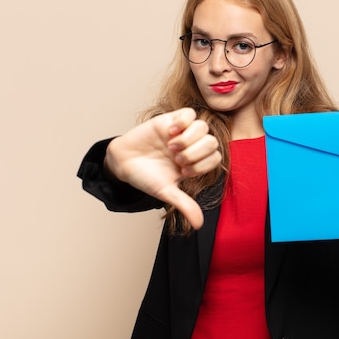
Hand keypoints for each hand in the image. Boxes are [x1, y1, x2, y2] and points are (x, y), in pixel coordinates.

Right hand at [104, 108, 221, 229]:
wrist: (123, 163)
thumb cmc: (145, 177)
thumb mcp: (166, 192)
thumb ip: (184, 205)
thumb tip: (199, 225)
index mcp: (196, 162)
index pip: (215, 158)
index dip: (202, 166)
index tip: (183, 172)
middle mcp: (192, 146)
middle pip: (212, 142)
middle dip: (195, 154)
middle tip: (177, 160)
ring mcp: (182, 132)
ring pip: (203, 127)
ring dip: (188, 139)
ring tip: (171, 147)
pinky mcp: (170, 120)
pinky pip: (189, 113)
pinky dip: (182, 122)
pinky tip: (170, 132)